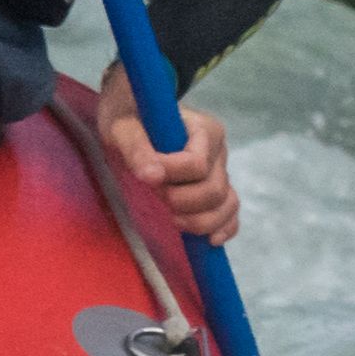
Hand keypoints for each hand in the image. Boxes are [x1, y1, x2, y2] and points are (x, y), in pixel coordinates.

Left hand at [99, 88, 240, 245]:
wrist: (138, 114)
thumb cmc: (130, 118)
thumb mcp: (124, 127)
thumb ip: (137, 148)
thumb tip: (152, 177)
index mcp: (203, 130)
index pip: (196, 164)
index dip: (172, 176)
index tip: (146, 177)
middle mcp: (218, 152)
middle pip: (214, 189)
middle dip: (184, 202)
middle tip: (157, 197)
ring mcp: (220, 172)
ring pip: (227, 204)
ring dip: (200, 220)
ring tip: (174, 221)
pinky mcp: (216, 189)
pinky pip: (230, 212)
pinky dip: (223, 227)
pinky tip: (209, 240)